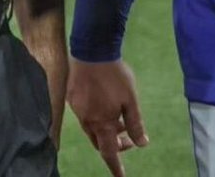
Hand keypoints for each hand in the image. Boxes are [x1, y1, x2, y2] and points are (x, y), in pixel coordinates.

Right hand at [67, 59, 148, 176]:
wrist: (92, 51)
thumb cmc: (115, 75)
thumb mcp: (131, 100)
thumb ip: (135, 124)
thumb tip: (142, 144)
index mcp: (102, 124)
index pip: (109, 153)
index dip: (116, 166)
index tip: (121, 176)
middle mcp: (87, 121)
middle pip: (99, 143)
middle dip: (114, 146)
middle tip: (128, 140)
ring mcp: (78, 110)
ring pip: (92, 129)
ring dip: (106, 131)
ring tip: (120, 119)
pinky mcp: (72, 99)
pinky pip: (85, 116)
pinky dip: (97, 118)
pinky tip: (105, 105)